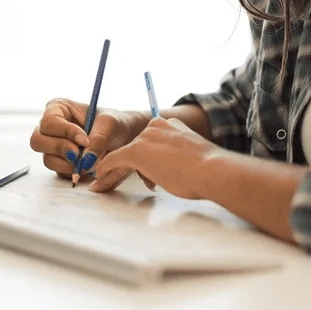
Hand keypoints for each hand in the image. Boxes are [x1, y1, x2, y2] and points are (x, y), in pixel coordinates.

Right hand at [29, 99, 144, 177]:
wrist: (122, 138)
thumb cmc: (113, 123)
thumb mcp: (110, 124)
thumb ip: (98, 138)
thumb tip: (86, 159)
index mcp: (58, 108)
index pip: (49, 121)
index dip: (65, 132)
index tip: (85, 140)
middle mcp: (50, 127)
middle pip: (37, 141)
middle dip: (60, 149)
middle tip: (80, 155)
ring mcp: (52, 146)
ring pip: (47, 159)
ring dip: (69, 164)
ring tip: (90, 160)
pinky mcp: (59, 162)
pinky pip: (58, 172)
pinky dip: (74, 172)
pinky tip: (88, 166)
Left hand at [90, 117, 218, 198]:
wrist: (211, 170)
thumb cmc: (207, 170)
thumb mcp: (192, 157)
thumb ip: (179, 157)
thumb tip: (172, 169)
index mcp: (173, 125)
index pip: (151, 140)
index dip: (144, 156)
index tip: (139, 166)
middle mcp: (157, 126)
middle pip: (136, 146)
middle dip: (125, 165)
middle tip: (112, 178)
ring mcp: (146, 137)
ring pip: (125, 154)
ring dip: (113, 170)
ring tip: (103, 184)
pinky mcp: (136, 151)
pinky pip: (114, 159)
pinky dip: (105, 169)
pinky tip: (99, 177)